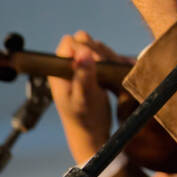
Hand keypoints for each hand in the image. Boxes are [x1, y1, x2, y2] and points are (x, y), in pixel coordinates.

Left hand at [49, 31, 124, 163]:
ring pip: (97, 48)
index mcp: (59, 70)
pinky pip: (104, 57)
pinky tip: (118, 73)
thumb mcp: (84, 98)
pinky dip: (113, 62)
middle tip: (106, 69)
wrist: (92, 135)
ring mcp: (80, 69)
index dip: (85, 47)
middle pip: (84, 41)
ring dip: (108, 56)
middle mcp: (68, 66)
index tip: (98, 62)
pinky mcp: (92, 73)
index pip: (70, 42)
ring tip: (112, 74)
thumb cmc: (85, 118)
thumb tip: (84, 52)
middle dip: (99, 52)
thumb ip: (83, 75)